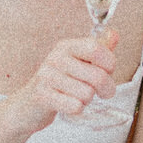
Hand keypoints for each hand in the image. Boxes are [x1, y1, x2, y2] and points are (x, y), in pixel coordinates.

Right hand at [5, 31, 119, 133]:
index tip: (108, 72)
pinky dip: (76, 109)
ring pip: (87, 94)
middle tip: (101, 93)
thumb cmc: (58, 83)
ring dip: (87, 100)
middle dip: (106, 89)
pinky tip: (67, 104)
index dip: (110, 63)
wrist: (28, 105)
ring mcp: (47, 76)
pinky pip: (75, 106)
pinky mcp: (42, 95)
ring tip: (76, 97)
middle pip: (97, 76)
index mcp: (66, 46)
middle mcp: (56, 58)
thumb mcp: (77, 62)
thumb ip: (97, 49)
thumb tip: (114, 34)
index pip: (97, 49)